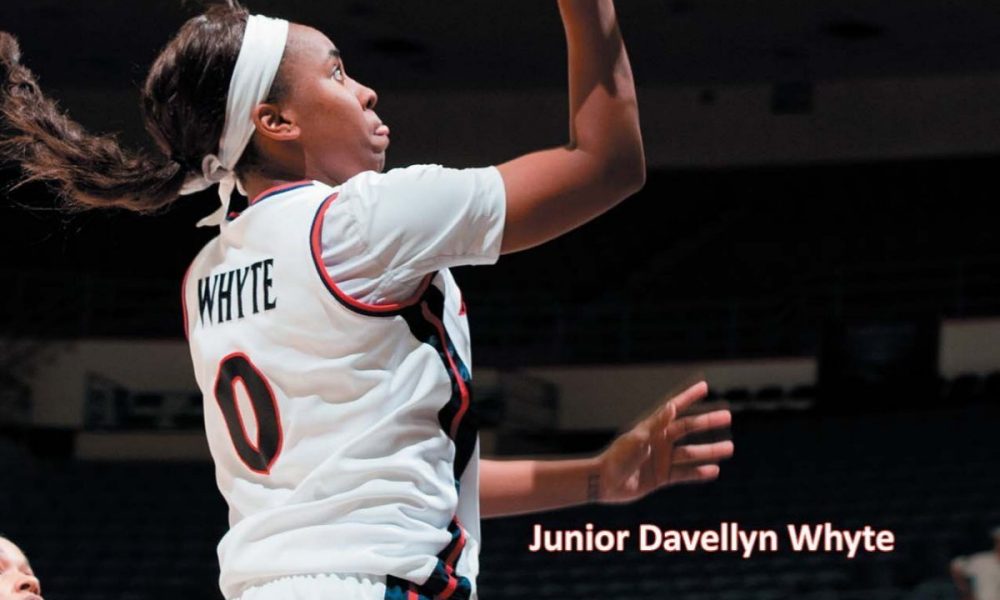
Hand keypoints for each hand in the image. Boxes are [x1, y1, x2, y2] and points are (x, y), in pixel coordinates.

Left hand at [593, 381, 732, 504]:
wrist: (605, 483)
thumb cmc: (618, 457)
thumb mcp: (638, 439)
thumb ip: (657, 424)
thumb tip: (672, 405)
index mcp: (653, 428)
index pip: (675, 408)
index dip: (689, 396)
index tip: (704, 386)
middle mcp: (660, 441)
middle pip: (689, 429)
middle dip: (707, 423)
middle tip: (727, 416)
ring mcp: (662, 459)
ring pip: (691, 453)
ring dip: (710, 450)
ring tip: (729, 447)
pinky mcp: (662, 477)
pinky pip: (685, 474)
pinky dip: (699, 473)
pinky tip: (714, 471)